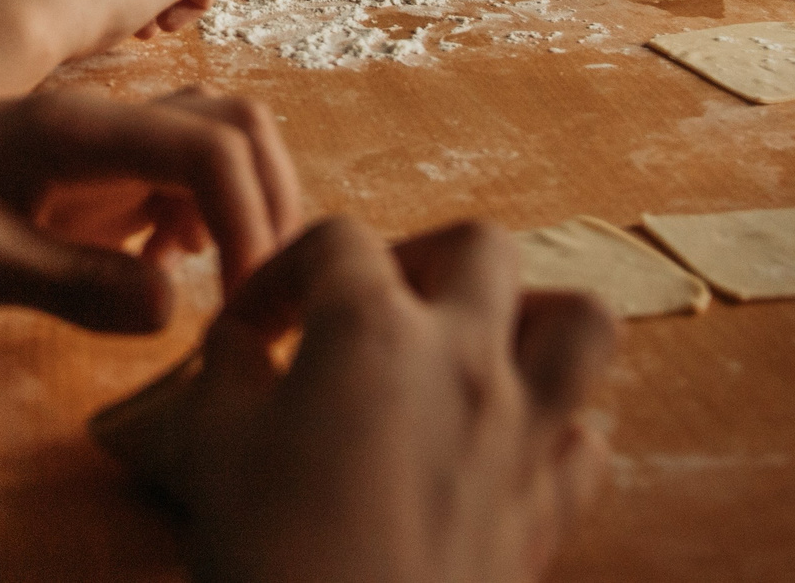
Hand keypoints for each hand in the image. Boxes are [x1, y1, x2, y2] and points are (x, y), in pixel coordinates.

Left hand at [0, 90, 305, 407]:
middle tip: (259, 291)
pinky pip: (164, 178)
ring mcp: (85, 146)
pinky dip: (193, 215)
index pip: (207, 147)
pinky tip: (161, 264)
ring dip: (235, 204)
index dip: (251, 221)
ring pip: (203, 145)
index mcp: (71, 126)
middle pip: (230, 125)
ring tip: (215, 280)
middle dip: (266, 199)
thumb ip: (72, 283)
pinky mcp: (73, 177)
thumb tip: (175, 304)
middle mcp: (91, 121)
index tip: (246, 304)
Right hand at [181, 220, 616, 582]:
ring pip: (578, 322)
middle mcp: (465, 362)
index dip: (284, 273)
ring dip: (528, 316)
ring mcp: (522, 435)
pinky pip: (585, 443)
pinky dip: (557, 430)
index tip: (253, 330)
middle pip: (479, 247)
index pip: (335, 243)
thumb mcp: (209, 448)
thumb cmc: (270, 558)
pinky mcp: (547, 513)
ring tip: (469, 348)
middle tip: (370, 309)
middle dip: (420, 257)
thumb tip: (241, 346)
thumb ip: (227, 372)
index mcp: (374, 330)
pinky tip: (502, 449)